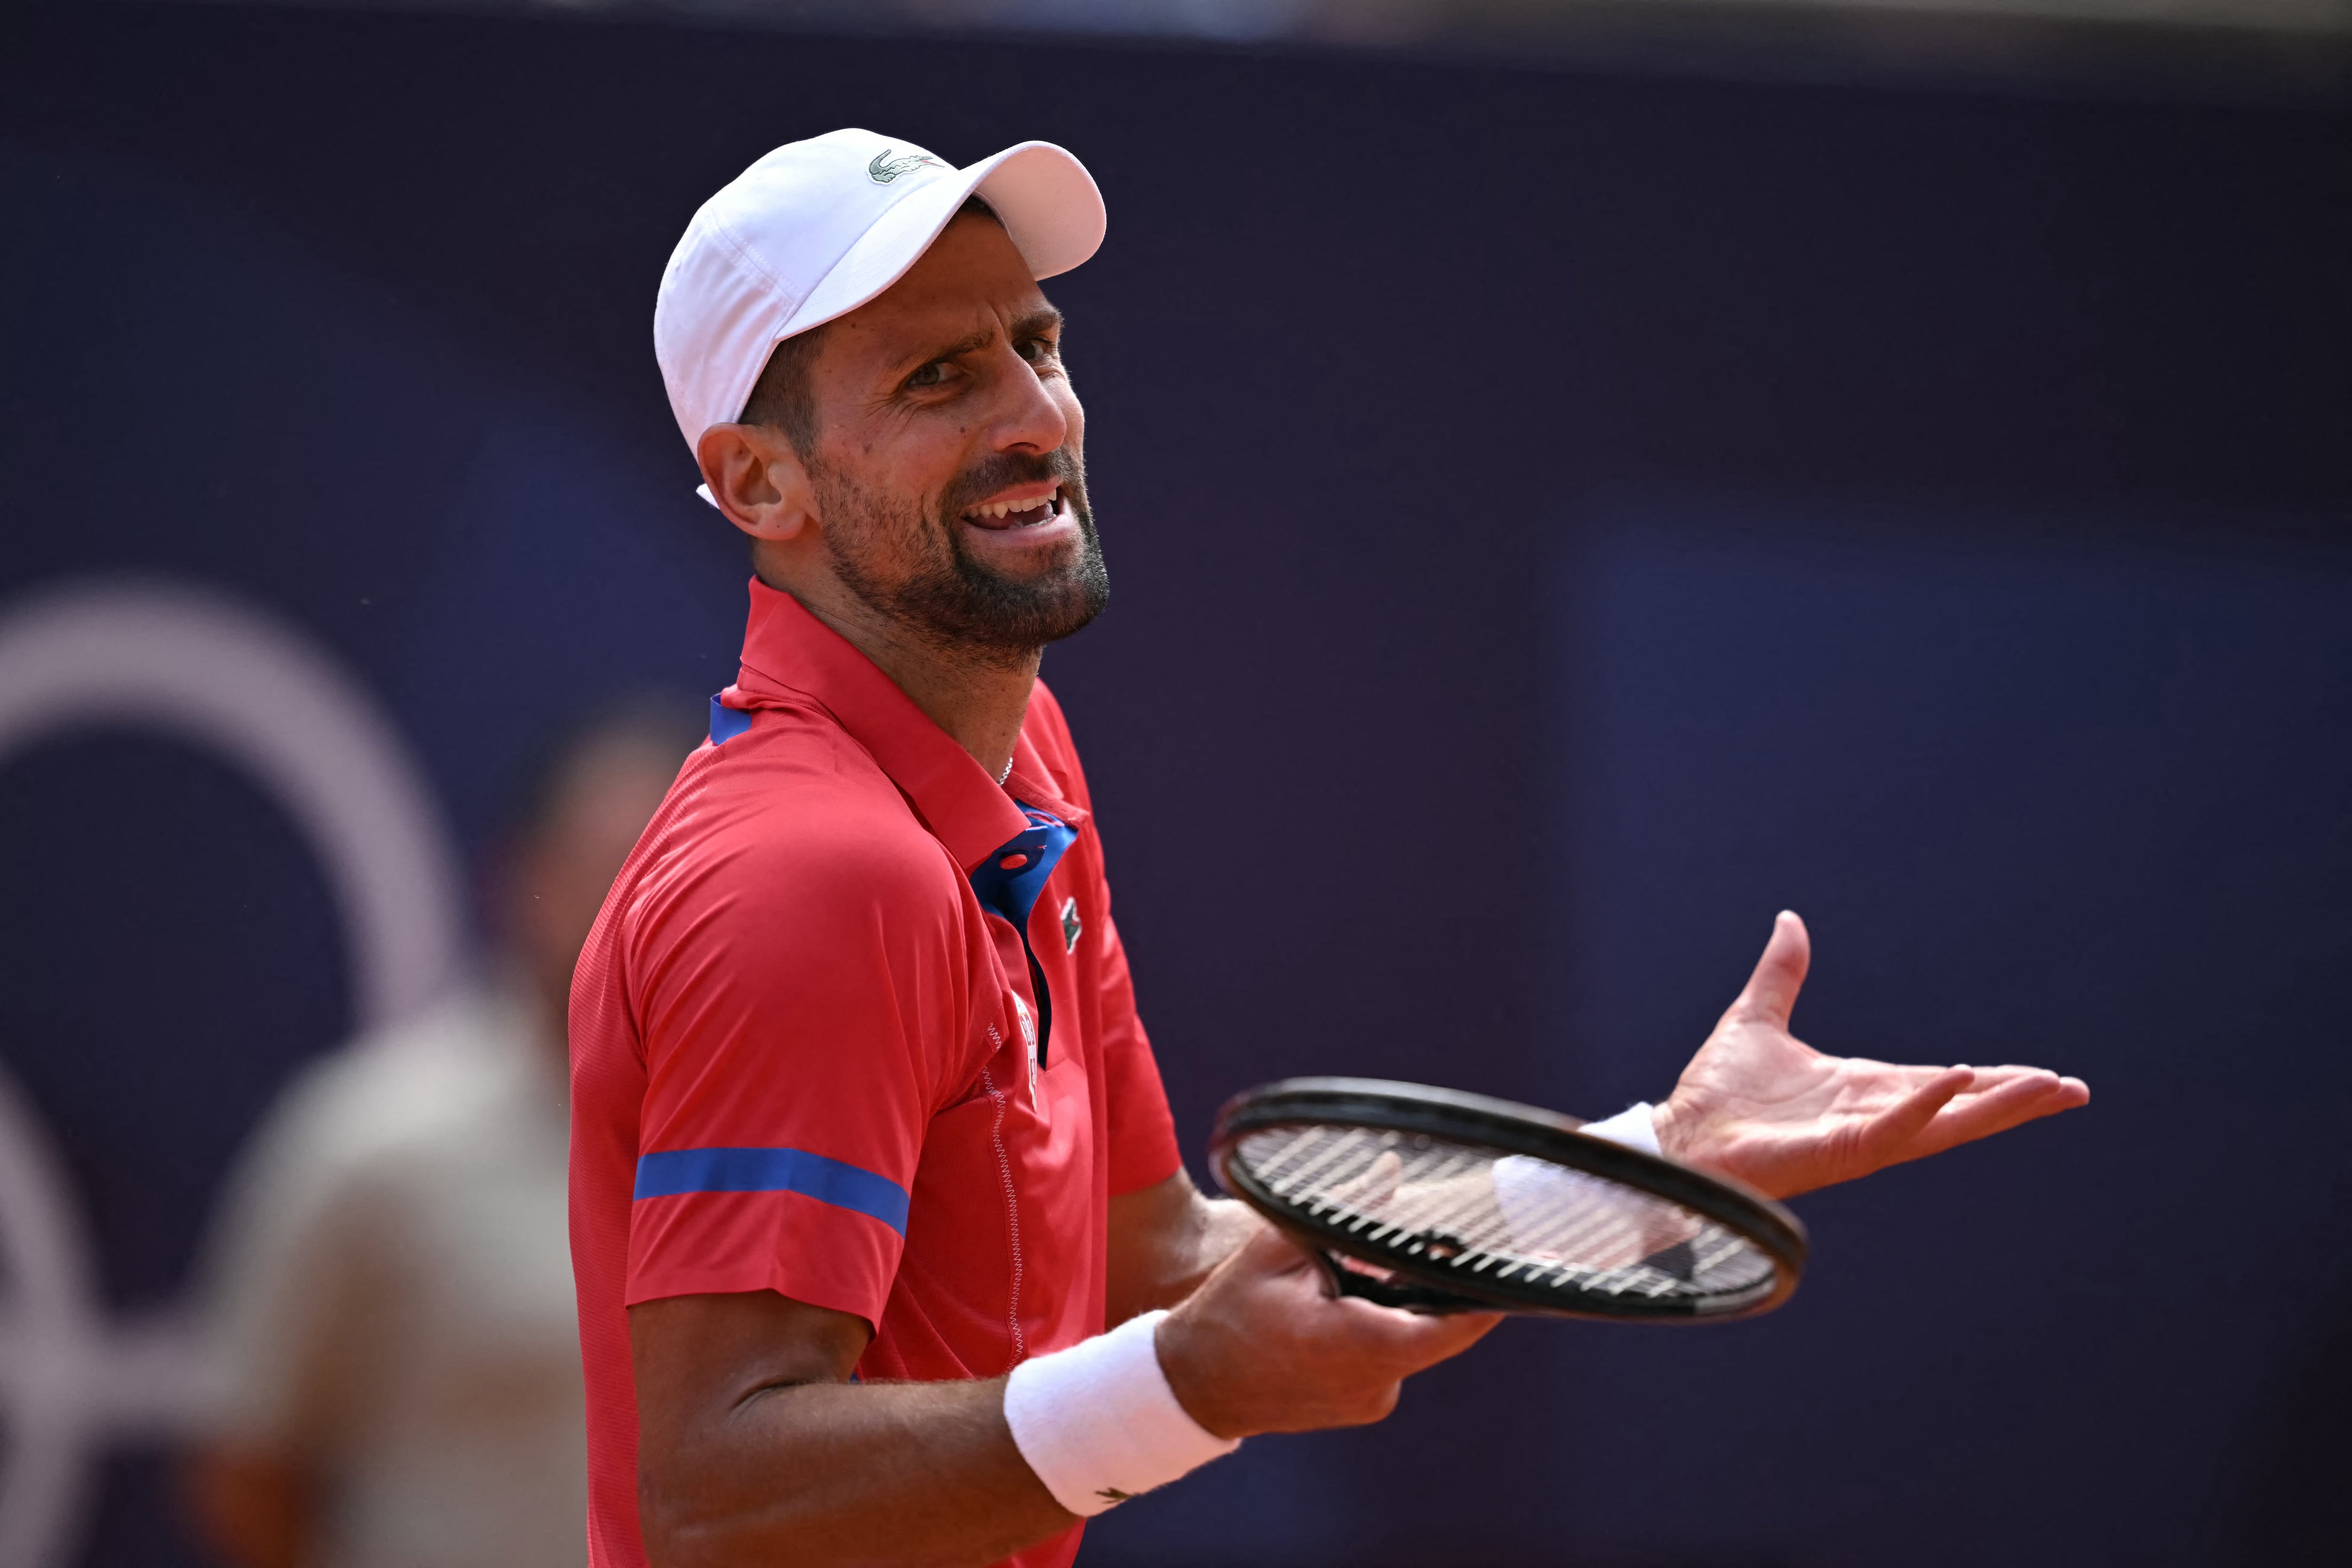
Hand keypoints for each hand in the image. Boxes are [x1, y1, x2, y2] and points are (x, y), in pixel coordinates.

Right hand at [1155, 1223, 1499, 1439]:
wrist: (1194, 1386)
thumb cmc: (1229, 1315)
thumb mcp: (1276, 1251)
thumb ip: (1341, 1212)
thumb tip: (1389, 1168)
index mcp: (1353, 1345)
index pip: (1448, 1327)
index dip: (1488, 1294)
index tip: (1525, 1262)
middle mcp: (1374, 1384)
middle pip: (1435, 1326)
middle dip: (1431, 1280)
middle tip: (1424, 1241)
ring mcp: (1372, 1402)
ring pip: (1414, 1338)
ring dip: (1398, 1302)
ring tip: (1347, 1275)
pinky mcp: (1367, 1406)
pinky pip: (1394, 1356)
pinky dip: (1381, 1325)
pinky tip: (1339, 1305)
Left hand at [1651, 911, 2088, 1199]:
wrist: (1680, 1134)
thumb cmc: (1715, 1092)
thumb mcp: (1756, 1016)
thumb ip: (1781, 973)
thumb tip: (1789, 920)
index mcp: (1862, 1086)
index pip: (1942, 1081)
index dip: (1991, 1077)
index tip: (2041, 1074)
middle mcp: (1873, 1114)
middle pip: (1961, 1105)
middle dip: (2016, 1098)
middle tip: (2074, 1091)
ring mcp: (1862, 1136)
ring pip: (1946, 1122)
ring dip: (1997, 1106)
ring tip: (2050, 1089)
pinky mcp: (1842, 1151)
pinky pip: (1895, 1127)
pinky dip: (1928, 1104)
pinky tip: (1961, 1082)